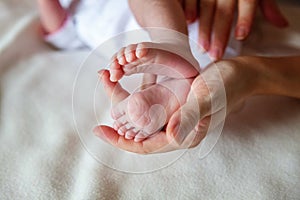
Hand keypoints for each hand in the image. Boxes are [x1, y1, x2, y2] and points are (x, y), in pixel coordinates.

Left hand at [94, 57, 260, 152]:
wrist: (238, 75)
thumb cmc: (225, 85)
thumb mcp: (206, 97)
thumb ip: (189, 116)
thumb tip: (172, 136)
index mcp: (184, 136)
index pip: (146, 147)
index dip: (121, 143)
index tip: (99, 132)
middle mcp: (178, 133)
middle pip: (141, 139)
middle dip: (119, 133)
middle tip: (99, 125)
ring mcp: (177, 123)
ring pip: (144, 127)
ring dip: (126, 120)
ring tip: (109, 112)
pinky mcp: (176, 112)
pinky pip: (152, 115)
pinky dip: (137, 108)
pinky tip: (126, 99)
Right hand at [181, 0, 287, 59]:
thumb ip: (267, 6)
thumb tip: (281, 24)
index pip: (247, 3)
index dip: (244, 19)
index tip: (241, 36)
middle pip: (223, 12)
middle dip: (219, 34)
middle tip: (216, 55)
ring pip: (206, 8)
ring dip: (203, 29)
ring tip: (202, 48)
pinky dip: (189, 8)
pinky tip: (188, 21)